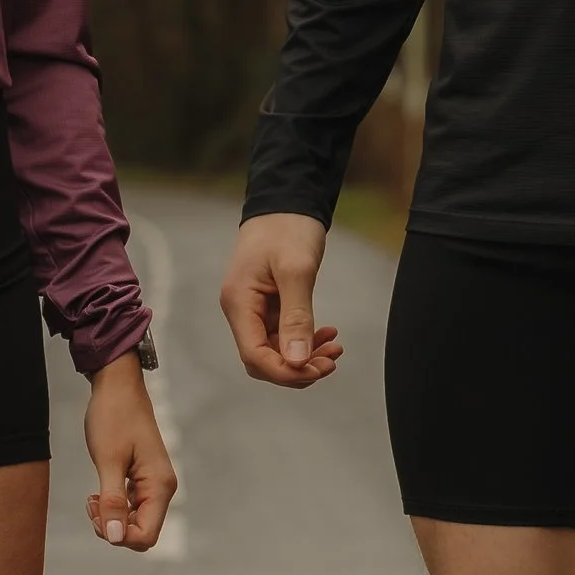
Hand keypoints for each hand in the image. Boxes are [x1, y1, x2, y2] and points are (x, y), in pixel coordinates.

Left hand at [85, 357, 176, 548]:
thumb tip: (115, 537)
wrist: (117, 387)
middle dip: (114, 528)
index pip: (146, 536)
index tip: (97, 516)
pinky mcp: (144, 479)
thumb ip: (113, 501)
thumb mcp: (108, 461)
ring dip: (111, 518)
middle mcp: (163, 488)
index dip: (119, 537)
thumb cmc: (113, 418)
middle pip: (142, 532)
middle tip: (92, 505)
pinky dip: (114, 507)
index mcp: (160, 486)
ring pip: (135, 521)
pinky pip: (132, 507)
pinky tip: (98, 494)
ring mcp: (154, 484)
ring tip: (92, 498)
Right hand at [219, 212, 343, 386]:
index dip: (286, 372)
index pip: (255, 356)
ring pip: (276, 350)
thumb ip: (296, 317)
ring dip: (304, 356)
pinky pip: (284, 335)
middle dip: (297, 368)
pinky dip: (305, 340)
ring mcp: (255, 309)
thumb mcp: (296, 271)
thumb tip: (297, 361)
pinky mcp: (269, 305)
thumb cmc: (287, 228)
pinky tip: (328, 334)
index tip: (318, 370)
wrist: (288, 202)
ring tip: (334, 349)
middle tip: (330, 362)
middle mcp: (242, 310)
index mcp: (239, 303)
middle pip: (263, 360)